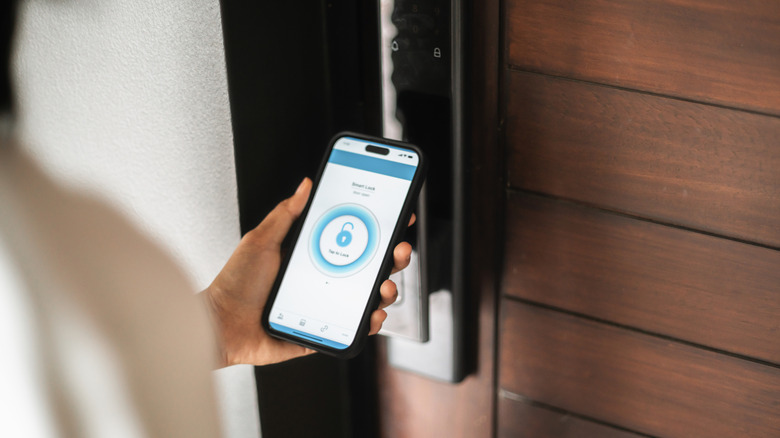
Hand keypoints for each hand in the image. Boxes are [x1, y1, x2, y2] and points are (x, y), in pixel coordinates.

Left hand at [203, 178, 412, 366]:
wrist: (221, 325)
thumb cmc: (236, 284)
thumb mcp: (261, 240)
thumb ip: (286, 214)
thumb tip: (306, 185)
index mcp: (312, 257)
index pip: (352, 241)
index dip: (378, 231)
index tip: (396, 217)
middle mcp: (323, 281)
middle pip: (369, 268)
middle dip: (393, 257)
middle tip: (398, 249)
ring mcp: (326, 306)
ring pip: (368, 298)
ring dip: (386, 290)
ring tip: (383, 286)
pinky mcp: (323, 332)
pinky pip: (354, 328)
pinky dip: (370, 322)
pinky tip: (373, 313)